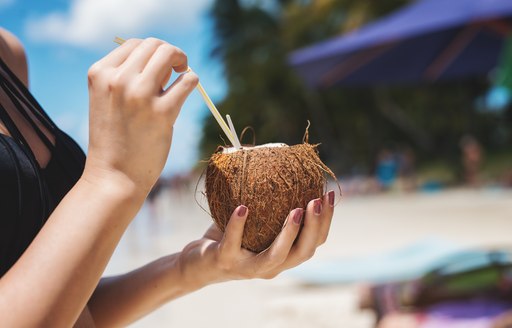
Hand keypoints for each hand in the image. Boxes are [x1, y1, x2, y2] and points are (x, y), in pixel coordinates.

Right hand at [84, 38, 197, 193]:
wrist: (113, 177)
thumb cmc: (114, 140)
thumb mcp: (108, 101)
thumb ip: (127, 78)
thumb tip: (166, 62)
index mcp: (100, 74)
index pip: (133, 43)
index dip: (150, 53)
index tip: (157, 70)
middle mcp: (118, 80)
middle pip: (154, 44)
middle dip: (169, 53)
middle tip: (175, 70)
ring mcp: (140, 95)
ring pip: (170, 54)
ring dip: (182, 61)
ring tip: (181, 75)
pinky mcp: (163, 112)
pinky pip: (188, 81)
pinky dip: (192, 81)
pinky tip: (187, 90)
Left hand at [178, 190, 335, 287]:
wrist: (197, 263)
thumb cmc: (229, 237)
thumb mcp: (254, 222)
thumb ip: (270, 204)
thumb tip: (281, 163)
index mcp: (283, 257)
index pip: (313, 243)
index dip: (325, 222)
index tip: (329, 195)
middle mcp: (271, 267)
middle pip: (303, 252)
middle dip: (315, 227)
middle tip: (318, 200)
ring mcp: (248, 268)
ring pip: (276, 257)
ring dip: (289, 234)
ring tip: (296, 210)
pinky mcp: (225, 262)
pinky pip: (233, 244)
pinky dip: (238, 225)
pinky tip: (243, 207)